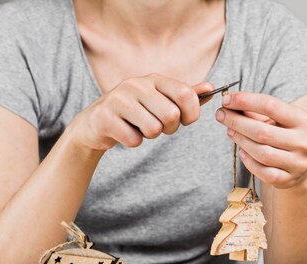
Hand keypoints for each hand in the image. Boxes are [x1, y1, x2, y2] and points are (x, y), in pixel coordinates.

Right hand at [68, 74, 213, 150]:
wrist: (96, 123)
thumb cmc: (135, 112)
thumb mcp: (160, 100)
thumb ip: (184, 95)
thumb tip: (210, 88)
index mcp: (153, 79)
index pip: (185, 94)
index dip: (191, 113)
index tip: (186, 121)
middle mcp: (136, 84)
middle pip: (171, 115)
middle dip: (169, 129)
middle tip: (158, 127)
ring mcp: (119, 99)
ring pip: (153, 129)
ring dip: (149, 136)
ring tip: (139, 128)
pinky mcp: (105, 117)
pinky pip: (134, 140)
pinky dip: (133, 142)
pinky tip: (124, 132)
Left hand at [215, 92, 306, 188]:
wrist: (303, 165)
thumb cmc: (285, 136)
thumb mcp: (277, 119)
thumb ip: (255, 111)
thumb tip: (228, 103)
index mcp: (302, 120)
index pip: (270, 106)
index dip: (245, 101)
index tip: (226, 100)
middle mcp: (303, 141)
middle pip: (262, 131)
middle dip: (237, 122)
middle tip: (221, 115)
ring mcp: (297, 163)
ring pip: (261, 152)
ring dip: (240, 141)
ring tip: (230, 131)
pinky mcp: (288, 180)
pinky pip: (262, 171)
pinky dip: (248, 161)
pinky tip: (242, 151)